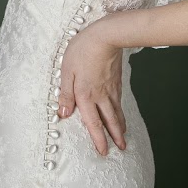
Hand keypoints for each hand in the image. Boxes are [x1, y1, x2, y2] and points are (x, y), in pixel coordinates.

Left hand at [56, 20, 126, 156]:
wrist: (106, 36)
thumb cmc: (83, 50)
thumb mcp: (67, 70)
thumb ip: (66, 93)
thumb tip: (64, 114)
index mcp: (86, 95)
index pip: (93, 122)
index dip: (98, 138)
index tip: (103, 151)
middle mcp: (101, 95)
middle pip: (109, 120)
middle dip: (115, 136)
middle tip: (121, 148)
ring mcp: (111, 87)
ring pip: (117, 111)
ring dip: (120, 125)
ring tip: (124, 135)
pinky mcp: (117, 79)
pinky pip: (120, 100)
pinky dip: (121, 110)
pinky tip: (121, 111)